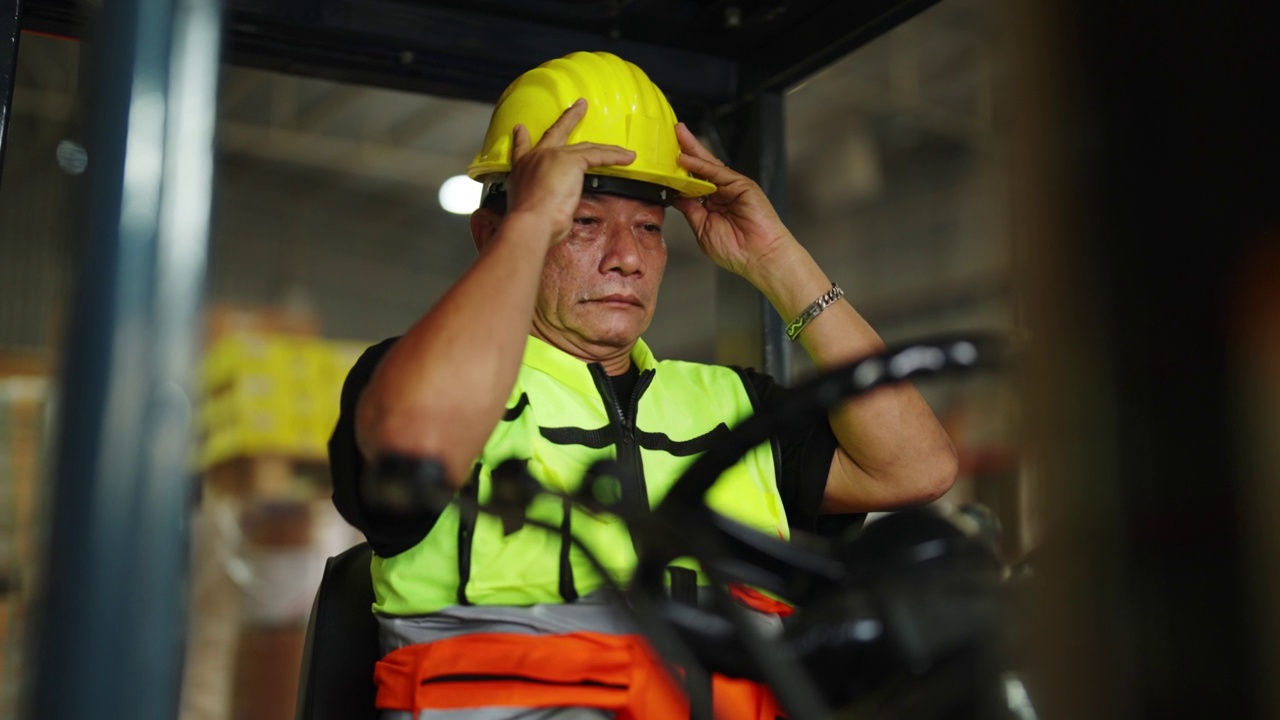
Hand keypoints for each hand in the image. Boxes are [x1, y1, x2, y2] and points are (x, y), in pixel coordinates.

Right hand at [503, 99, 636, 246]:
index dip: (522, 139)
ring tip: (621, 148)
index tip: (521, 129)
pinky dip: (614, 157)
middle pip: (555, 133)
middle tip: (578, 106)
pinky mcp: (571, 161)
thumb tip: (555, 213)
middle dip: (569, 118)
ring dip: (607, 148)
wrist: (530, 222)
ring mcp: (552, 156)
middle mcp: (535, 158)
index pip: (522, 150)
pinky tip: (627, 158)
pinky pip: (598, 155)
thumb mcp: (531, 212)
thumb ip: (544, 205)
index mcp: (522, 171)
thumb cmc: (530, 224)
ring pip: (586, 148)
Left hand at [671, 122, 796, 280]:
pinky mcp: (742, 185)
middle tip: (672, 133)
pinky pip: (718, 172)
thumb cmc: (735, 251)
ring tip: (678, 135)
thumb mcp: (702, 230)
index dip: (679, 172)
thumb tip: (676, 196)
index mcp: (712, 205)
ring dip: (693, 150)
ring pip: (709, 165)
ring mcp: (732, 188)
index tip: (664, 162)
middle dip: (686, 150)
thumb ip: (690, 210)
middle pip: (700, 168)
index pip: (693, 183)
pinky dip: (701, 165)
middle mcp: (722, 193)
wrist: (759, 257)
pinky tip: (687, 159)